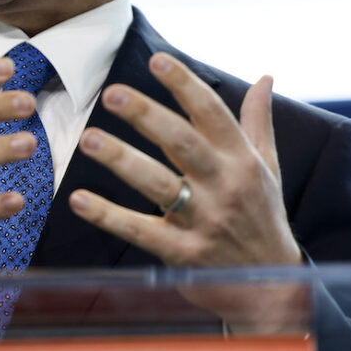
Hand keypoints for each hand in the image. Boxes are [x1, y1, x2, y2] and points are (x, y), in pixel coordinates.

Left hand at [67, 52, 304, 327]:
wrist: (272, 289)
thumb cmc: (262, 218)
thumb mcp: (268, 168)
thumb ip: (257, 122)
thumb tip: (266, 76)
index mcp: (242, 161)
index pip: (213, 115)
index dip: (185, 86)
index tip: (157, 60)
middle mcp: (225, 187)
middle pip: (182, 143)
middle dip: (146, 116)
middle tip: (112, 93)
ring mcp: (204, 222)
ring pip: (158, 185)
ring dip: (122, 160)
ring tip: (88, 139)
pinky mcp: (183, 254)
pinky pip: (140, 232)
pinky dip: (108, 216)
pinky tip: (79, 200)